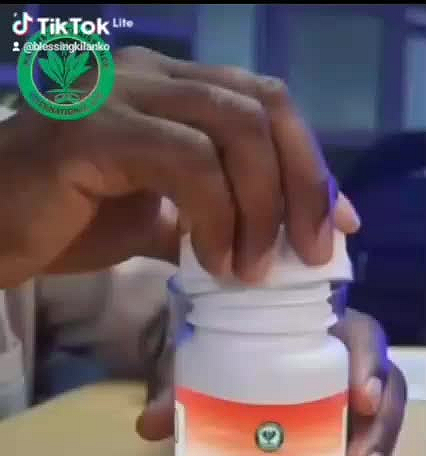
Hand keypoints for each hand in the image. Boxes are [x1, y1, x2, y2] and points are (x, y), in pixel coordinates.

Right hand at [0, 47, 358, 287]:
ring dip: (261, 207)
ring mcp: (123, 92)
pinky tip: (213, 262)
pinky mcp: (98, 128)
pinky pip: (188, 163)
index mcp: (169, 88)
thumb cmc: (62, 221)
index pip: (264, 105)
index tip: (335, 223)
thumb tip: (264, 246)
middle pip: (263, 107)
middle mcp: (152, 73)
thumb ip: (205, 219)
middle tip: (308, 253)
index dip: (309, 163)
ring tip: (253, 270)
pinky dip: (216, 217)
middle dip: (301, 186)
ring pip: (234, 129)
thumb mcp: (152, 218)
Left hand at [138, 308, 406, 455]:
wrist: (212, 372)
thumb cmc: (214, 355)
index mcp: (318, 335)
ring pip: (377, 438)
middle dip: (377, 438)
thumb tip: (148, 425)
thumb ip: (174, 384)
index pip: (361, 338)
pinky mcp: (336, 445)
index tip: (360, 398)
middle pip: (382, 398)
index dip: (369, 365)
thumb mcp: (194, 361)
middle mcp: (341, 371)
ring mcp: (343, 411)